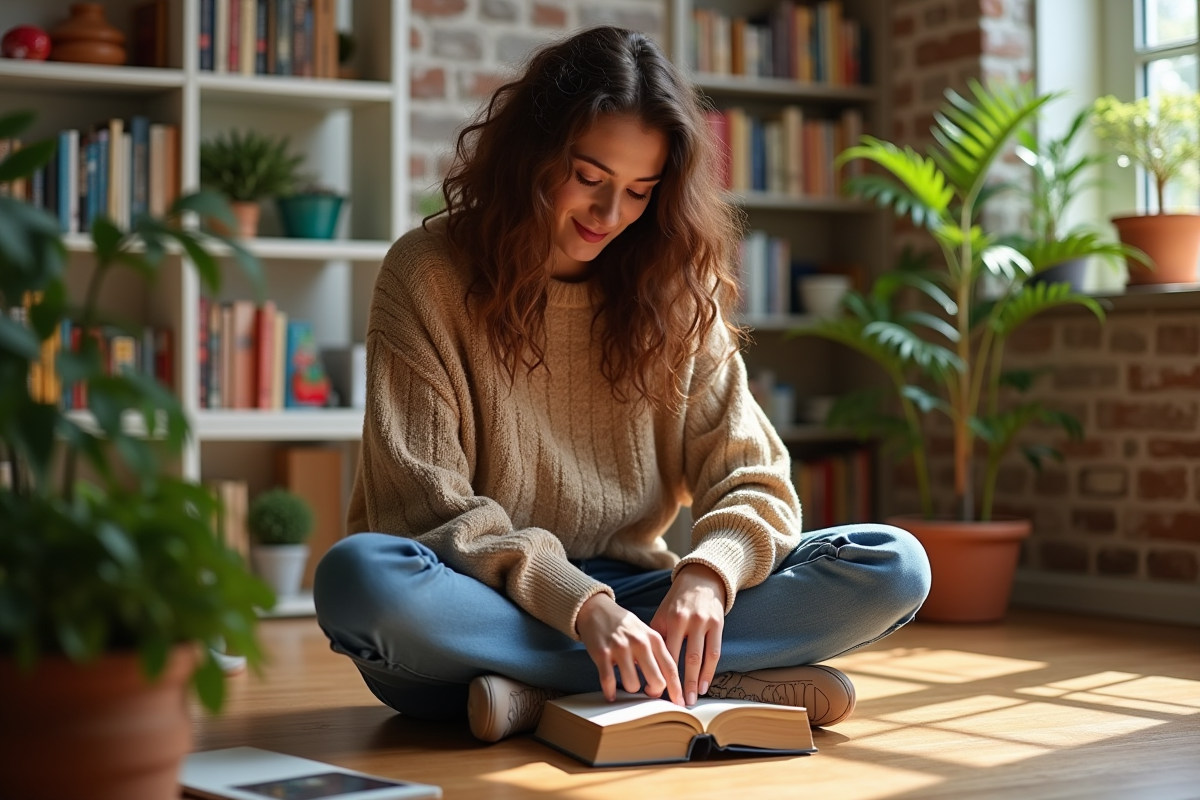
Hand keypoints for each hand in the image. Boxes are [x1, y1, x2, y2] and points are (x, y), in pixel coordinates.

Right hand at [576, 593, 684, 705]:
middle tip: (648, 691)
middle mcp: (639, 643)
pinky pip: (609, 681)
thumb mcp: (646, 632)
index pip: (671, 668)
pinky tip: (611, 694)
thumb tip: (667, 681)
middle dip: (653, 692)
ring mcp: (620, 648)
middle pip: (656, 680)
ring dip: (631, 689)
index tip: (679, 703)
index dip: (676, 689)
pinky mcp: (602, 654)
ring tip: (628, 682)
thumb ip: (657, 652)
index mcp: (653, 638)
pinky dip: (610, 692)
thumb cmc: (624, 625)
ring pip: (633, 684)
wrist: (596, 609)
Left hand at [649, 563, 726, 705]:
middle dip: (681, 683)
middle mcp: (689, 621)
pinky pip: (715, 652)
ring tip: (693, 699)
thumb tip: (645, 664)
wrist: (701, 580)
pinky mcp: (718, 625)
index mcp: (672, 619)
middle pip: (685, 658)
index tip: (656, 691)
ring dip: (697, 681)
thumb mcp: (662, 614)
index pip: (666, 652)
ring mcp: (705, 623)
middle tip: (678, 703)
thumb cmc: (677, 602)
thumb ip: (656, 636)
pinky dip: (710, 671)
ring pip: (702, 658)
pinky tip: (705, 685)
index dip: (661, 673)